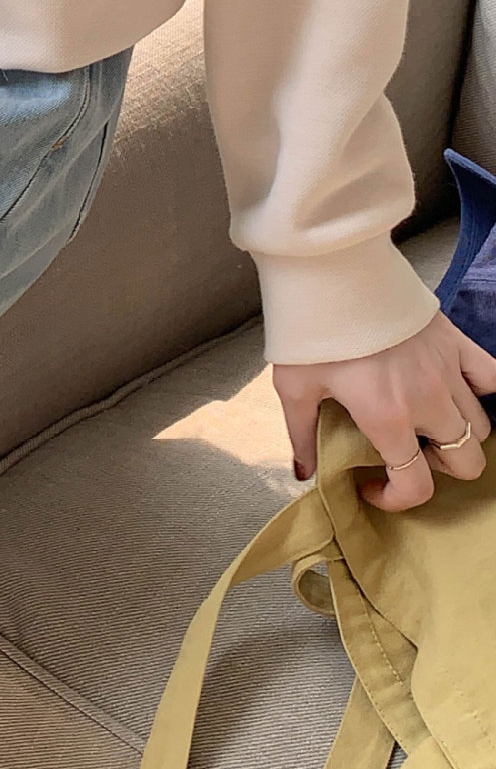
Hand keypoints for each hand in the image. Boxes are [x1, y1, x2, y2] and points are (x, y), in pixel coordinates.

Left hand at [273, 310, 495, 512]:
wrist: (331, 270)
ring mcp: (448, 370)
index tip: (374, 485)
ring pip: (482, 426)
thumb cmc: (310, 328)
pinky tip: (459, 392)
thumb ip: (302, 434)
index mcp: (387, 417)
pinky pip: (493, 378)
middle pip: (466, 461)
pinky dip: (485, 393)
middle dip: (440, 468)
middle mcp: (428, 400)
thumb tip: (305, 472)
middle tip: (407, 450)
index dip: (397, 498)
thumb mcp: (293, 385)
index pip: (416, 484)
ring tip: (428, 423)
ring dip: (460, 435)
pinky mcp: (456, 342)